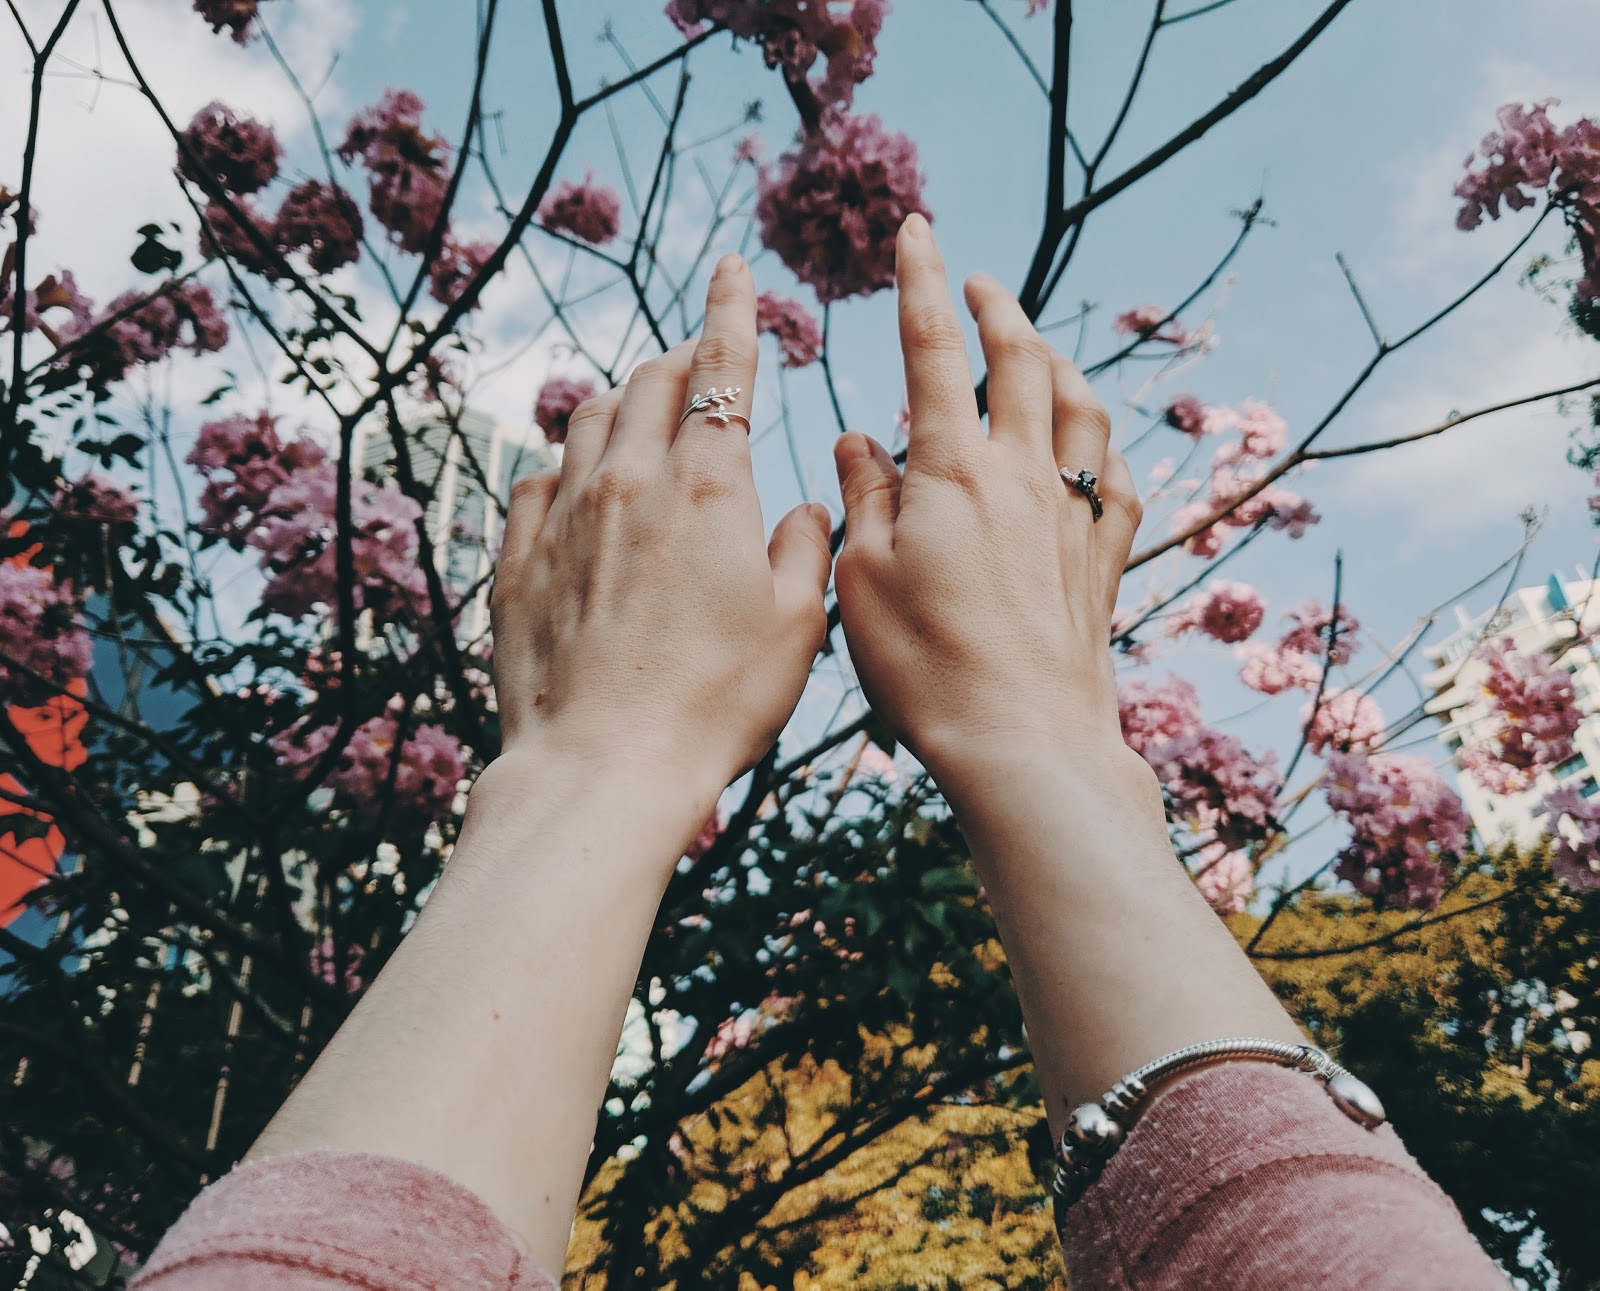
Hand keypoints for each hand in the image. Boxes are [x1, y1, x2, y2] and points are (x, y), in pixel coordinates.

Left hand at [489, 254, 831, 816]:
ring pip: (586, 421)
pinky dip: (565, 466)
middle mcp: (627, 482)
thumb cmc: (716, 703)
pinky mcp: (517, 561)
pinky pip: (536, 482)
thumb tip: (797, 509)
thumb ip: (801, 548)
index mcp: (706, 487)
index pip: (721, 369)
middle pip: (647, 382)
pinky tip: (578, 486)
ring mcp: (562, 518)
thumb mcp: (795, 627)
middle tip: (699, 365)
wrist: (605, 766)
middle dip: (679, 359)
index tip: (732, 268)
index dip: (730, 310)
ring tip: (641, 417)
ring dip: (621, 404)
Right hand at [831, 216, 1142, 796]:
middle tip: (979, 281)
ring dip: (1055, 360)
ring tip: (1035, 347)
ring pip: (1079, 406)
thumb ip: (861, 498)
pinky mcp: (1102, 558)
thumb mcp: (862, 579)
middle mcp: (1022, 474)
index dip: (921, 282)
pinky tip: (1089, 446)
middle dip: (999, 307)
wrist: (1022, 738)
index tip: (917, 230)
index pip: (932, 350)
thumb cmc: (925, 665)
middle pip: (1020, 361)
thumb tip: (858, 441)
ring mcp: (1072, 512)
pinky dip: (1100, 443)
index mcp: (952, 470)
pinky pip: (1115, 477)